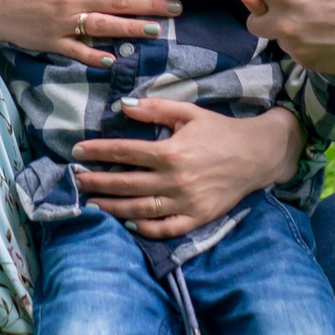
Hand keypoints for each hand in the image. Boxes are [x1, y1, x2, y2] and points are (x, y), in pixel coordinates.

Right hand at [0, 0, 183, 69]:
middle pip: (118, 0)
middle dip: (151, 3)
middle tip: (177, 7)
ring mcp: (63, 22)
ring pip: (104, 25)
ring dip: (132, 29)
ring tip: (157, 30)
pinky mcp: (53, 43)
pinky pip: (77, 51)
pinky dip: (94, 56)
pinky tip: (113, 60)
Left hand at [74, 98, 303, 237]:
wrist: (257, 155)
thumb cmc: (220, 131)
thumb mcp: (189, 112)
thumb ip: (156, 109)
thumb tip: (122, 105)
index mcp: (171, 151)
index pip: (125, 152)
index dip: (98, 152)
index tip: (77, 152)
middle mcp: (176, 179)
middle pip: (126, 183)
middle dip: (97, 182)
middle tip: (76, 180)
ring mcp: (186, 202)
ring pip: (140, 209)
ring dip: (112, 207)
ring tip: (92, 203)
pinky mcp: (197, 218)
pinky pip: (166, 228)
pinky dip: (145, 228)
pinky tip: (127, 223)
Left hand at [243, 0, 334, 72]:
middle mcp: (284, 23)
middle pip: (254, 21)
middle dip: (266, 11)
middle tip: (287, 6)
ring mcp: (296, 46)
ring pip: (277, 38)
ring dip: (288, 28)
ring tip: (315, 18)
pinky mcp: (309, 63)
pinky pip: (297, 53)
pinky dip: (306, 44)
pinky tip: (327, 33)